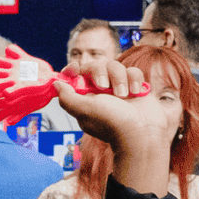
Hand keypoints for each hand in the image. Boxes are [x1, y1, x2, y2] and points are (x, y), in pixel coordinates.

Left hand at [52, 56, 172, 194]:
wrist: (142, 132)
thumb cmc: (112, 123)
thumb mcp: (84, 110)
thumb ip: (67, 97)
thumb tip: (56, 84)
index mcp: (85, 97)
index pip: (75, 76)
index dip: (73, 70)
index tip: (74, 69)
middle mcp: (101, 92)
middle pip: (95, 66)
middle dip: (100, 73)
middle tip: (104, 87)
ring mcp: (119, 88)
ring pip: (115, 66)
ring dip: (120, 78)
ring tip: (124, 95)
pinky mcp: (135, 86)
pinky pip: (133, 71)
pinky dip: (134, 79)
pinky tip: (135, 93)